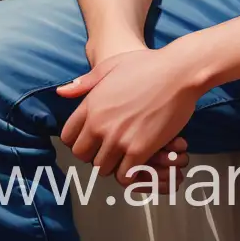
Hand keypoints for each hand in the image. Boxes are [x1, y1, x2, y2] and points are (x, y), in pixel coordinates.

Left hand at [57, 47, 202, 187]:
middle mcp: (100, 123)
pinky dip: (130, 172)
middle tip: (111, 147)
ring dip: (113, 163)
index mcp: (91, 104)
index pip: (68, 137)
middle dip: (94, 153)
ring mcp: (119, 138)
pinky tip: (139, 160)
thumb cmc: (148, 65)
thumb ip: (85, 82)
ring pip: (102, 168)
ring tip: (126, 153)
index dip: (79, 139)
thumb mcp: (112, 65)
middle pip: (82, 156)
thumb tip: (61, 92)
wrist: (179, 71)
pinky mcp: (139, 150)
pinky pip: (124, 175)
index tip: (93, 138)